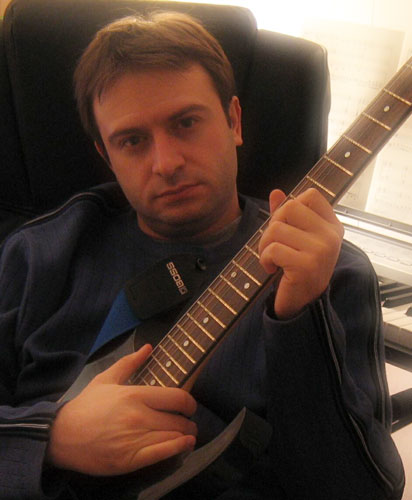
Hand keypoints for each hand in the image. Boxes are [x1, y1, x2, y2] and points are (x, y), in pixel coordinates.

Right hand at [47, 344, 196, 475]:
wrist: (61, 436)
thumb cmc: (86, 406)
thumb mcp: (106, 378)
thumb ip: (130, 362)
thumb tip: (148, 347)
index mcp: (135, 395)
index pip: (177, 398)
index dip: (190, 403)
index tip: (189, 406)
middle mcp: (139, 416)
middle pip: (179, 420)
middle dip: (189, 422)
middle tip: (189, 422)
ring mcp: (135, 439)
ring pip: (175, 437)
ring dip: (186, 436)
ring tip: (187, 435)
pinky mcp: (130, 460)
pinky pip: (164, 454)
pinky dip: (179, 449)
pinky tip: (185, 445)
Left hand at [258, 188, 343, 319]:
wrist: (302, 304)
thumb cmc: (297, 269)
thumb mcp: (295, 239)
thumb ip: (286, 216)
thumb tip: (276, 192)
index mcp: (332, 226)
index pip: (310, 195)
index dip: (290, 207)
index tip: (288, 229)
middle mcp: (331, 236)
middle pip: (290, 208)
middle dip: (272, 225)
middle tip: (273, 245)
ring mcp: (322, 250)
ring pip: (276, 229)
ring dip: (264, 245)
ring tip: (271, 259)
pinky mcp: (307, 265)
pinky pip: (274, 248)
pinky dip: (265, 259)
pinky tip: (272, 269)